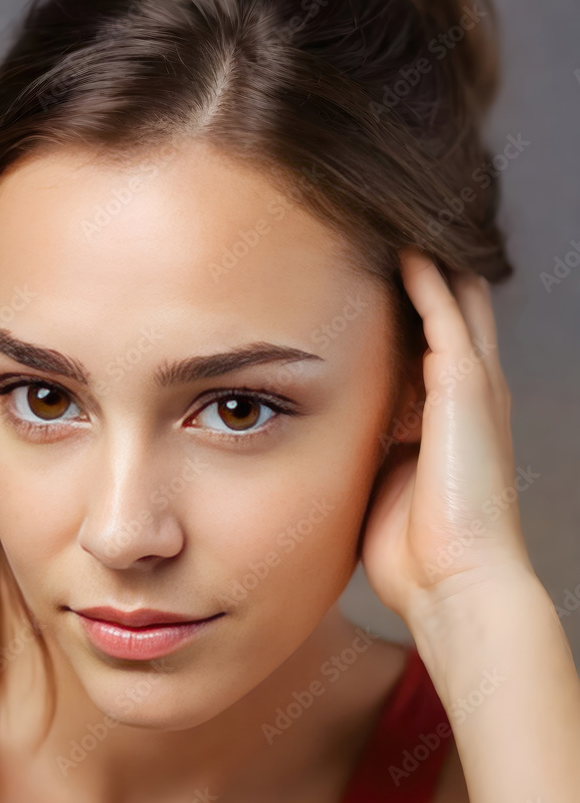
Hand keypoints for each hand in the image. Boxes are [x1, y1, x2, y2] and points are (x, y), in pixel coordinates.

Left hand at [359, 247, 536, 628]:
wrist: (456, 585)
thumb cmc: (415, 551)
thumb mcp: (383, 484)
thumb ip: (369, 451)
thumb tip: (330, 441)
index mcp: (447, 414)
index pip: (429, 339)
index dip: (405, 303)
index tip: (362, 272)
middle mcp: (467, 390)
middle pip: (450, 305)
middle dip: (421, 266)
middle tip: (381, 226)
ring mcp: (472, 384)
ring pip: (452, 296)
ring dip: (423, 257)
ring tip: (389, 216)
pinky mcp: (466, 384)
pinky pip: (445, 312)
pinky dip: (423, 276)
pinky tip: (399, 243)